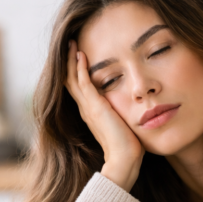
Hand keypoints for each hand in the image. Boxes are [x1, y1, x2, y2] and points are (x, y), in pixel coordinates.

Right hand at [65, 40, 143, 191]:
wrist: (124, 159)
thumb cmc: (128, 144)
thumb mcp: (122, 122)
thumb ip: (121, 111)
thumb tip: (133, 102)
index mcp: (91, 111)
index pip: (78, 86)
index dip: (75, 70)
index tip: (78, 53)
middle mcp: (85, 108)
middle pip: (70, 80)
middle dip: (69, 61)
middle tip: (70, 42)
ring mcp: (88, 107)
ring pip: (72, 79)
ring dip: (71, 60)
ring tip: (72, 43)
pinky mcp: (94, 107)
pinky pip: (82, 83)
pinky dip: (79, 68)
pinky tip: (80, 54)